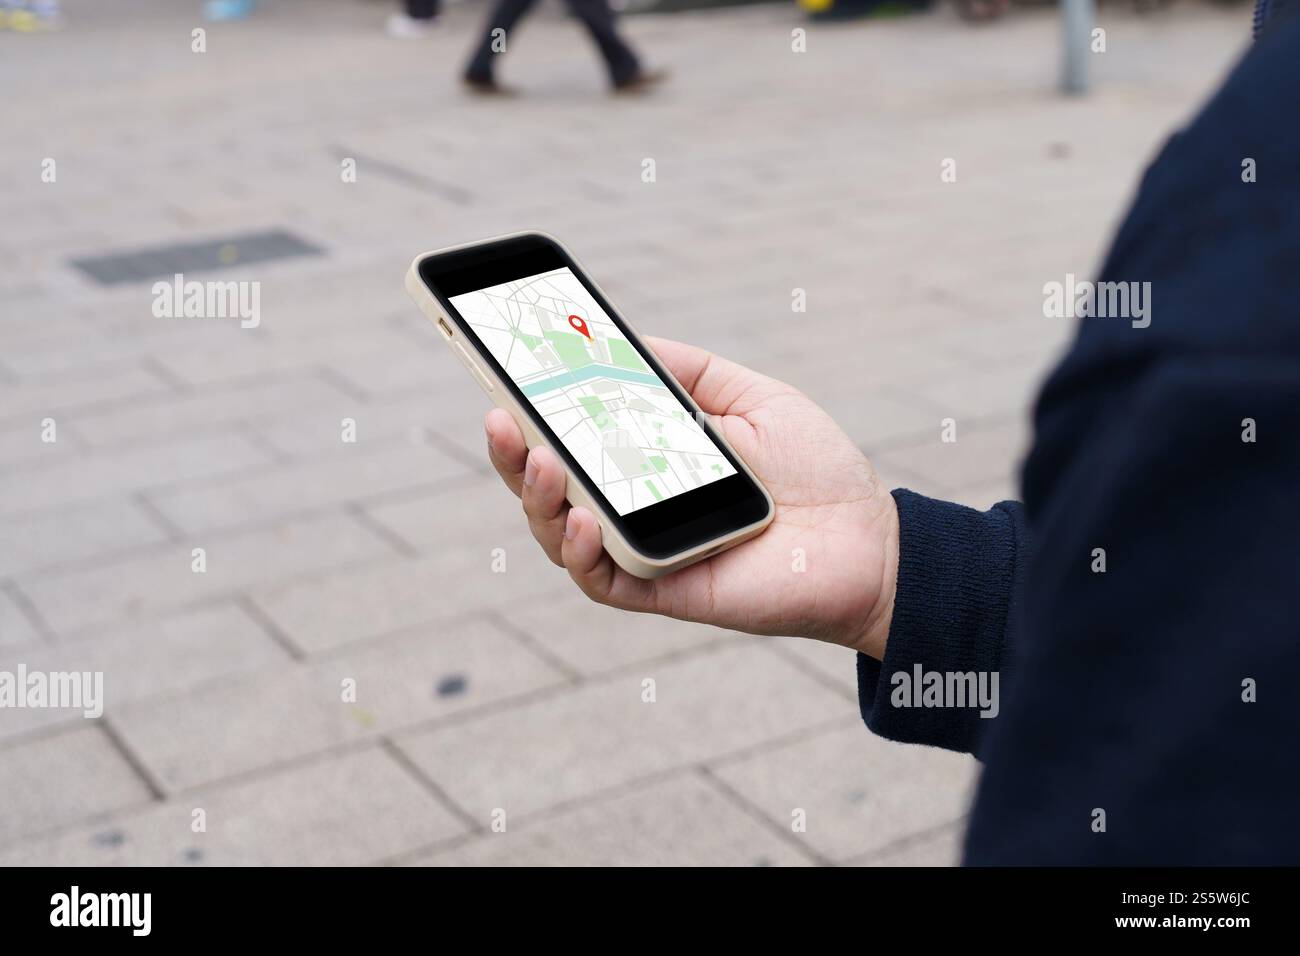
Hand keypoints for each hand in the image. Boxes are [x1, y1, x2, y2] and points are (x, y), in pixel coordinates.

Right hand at [484, 336, 899, 657]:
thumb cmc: (812, 467)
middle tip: (501, 417)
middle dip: (511, 454)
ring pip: (560, 534)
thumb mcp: (751, 396)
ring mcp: (643, 550)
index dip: (527, 411)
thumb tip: (623, 340)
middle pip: (546, 487)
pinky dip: (582, 553)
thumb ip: (689, 372)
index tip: (500, 374)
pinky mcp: (662, 590)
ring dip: (538, 499)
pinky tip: (588, 519)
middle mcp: (632, 506)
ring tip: (545, 463)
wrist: (866, 536)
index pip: (569, 436)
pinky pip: (602, 580)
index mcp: (644, 458)